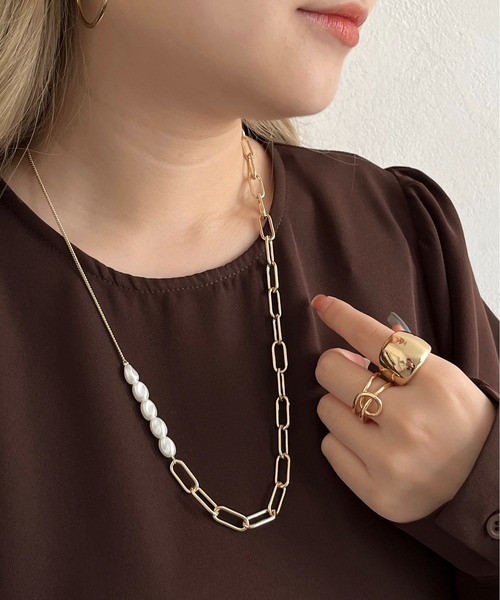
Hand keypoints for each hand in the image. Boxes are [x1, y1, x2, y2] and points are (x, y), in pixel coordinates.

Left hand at [311, 295, 495, 522]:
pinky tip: (371, 447)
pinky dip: (344, 443)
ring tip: (373, 419)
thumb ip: (397, 354)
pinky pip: (329, 449)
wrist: (484, 480)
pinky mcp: (377, 493)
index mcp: (436, 384)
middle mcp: (413, 423)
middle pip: (331, 373)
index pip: (373, 338)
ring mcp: (393, 462)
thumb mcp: (440, 375)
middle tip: (355, 376)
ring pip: (326, 411)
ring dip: (343, 409)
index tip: (321, 305)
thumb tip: (344, 342)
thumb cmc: (454, 418)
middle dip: (337, 369)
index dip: (341, 317)